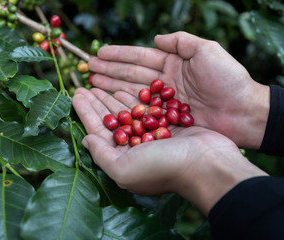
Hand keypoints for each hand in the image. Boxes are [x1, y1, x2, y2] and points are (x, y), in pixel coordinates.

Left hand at [72, 87, 266, 215]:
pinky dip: (136, 97)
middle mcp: (136, 147)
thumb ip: (101, 155)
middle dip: (97, 102)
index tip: (75, 93)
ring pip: (128, 112)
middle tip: (85, 84)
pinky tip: (126, 86)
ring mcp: (152, 135)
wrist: (208, 164)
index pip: (98, 131)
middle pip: (111, 119)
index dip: (85, 112)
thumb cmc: (164, 168)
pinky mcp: (168, 125)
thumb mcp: (124, 169)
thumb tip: (84, 140)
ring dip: (114, 96)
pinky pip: (147, 108)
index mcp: (123, 158)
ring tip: (101, 82)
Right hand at [88, 31, 269, 148]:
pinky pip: (142, 112)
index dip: (120, 55)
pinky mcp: (167, 120)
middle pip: (132, 75)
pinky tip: (109, 105)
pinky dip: (125, 108)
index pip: (141, 57)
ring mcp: (166, 103)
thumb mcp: (207, 50)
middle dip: (110, 71)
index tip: (100, 54)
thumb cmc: (229, 79)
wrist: (245, 112)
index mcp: (175, 64)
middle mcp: (167, 83)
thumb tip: (156, 39)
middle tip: (89, 69)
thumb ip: (182, 42)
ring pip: (133, 93)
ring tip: (92, 84)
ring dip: (112, 88)